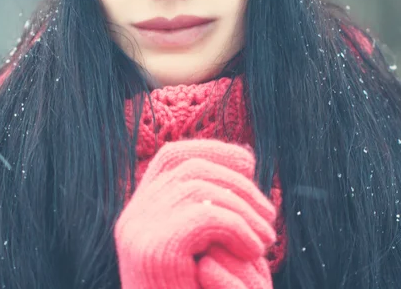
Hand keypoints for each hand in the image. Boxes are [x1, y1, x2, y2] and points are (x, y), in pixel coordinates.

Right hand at [114, 139, 275, 288]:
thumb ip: (210, 204)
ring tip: (268, 238)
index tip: (248, 162)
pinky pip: (207, 214)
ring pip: (200, 186)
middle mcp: (132, 217)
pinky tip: (256, 250)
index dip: (211, 150)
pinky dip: (239, 226)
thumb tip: (244, 156)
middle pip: (188, 166)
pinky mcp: (155, 250)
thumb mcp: (206, 246)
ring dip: (244, 206)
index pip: (172, 157)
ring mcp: (139, 232)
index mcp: (140, 213)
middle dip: (235, 178)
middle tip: (269, 210)